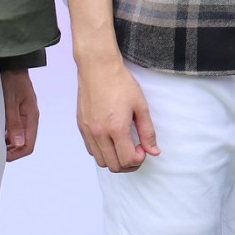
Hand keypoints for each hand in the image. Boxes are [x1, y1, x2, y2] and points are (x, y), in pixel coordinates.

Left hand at [2, 69, 39, 161]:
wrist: (12, 65)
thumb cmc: (11, 80)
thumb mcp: (10, 101)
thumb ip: (14, 123)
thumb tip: (18, 144)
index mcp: (31, 117)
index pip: (28, 146)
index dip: (15, 154)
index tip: (0, 156)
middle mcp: (30, 119)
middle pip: (24, 143)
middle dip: (11, 151)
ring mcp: (25, 115)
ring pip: (19, 137)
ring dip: (8, 143)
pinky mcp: (19, 112)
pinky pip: (15, 129)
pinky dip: (6, 134)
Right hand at [76, 51, 157, 172]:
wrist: (98, 68)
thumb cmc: (120, 83)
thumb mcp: (141, 107)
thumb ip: (147, 132)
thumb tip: (153, 151)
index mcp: (116, 128)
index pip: (127, 160)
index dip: (139, 160)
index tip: (143, 149)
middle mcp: (99, 133)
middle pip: (113, 165)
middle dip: (128, 164)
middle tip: (136, 151)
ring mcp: (88, 131)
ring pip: (101, 161)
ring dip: (115, 160)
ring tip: (124, 147)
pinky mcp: (81, 127)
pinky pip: (91, 150)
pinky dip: (103, 151)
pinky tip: (112, 140)